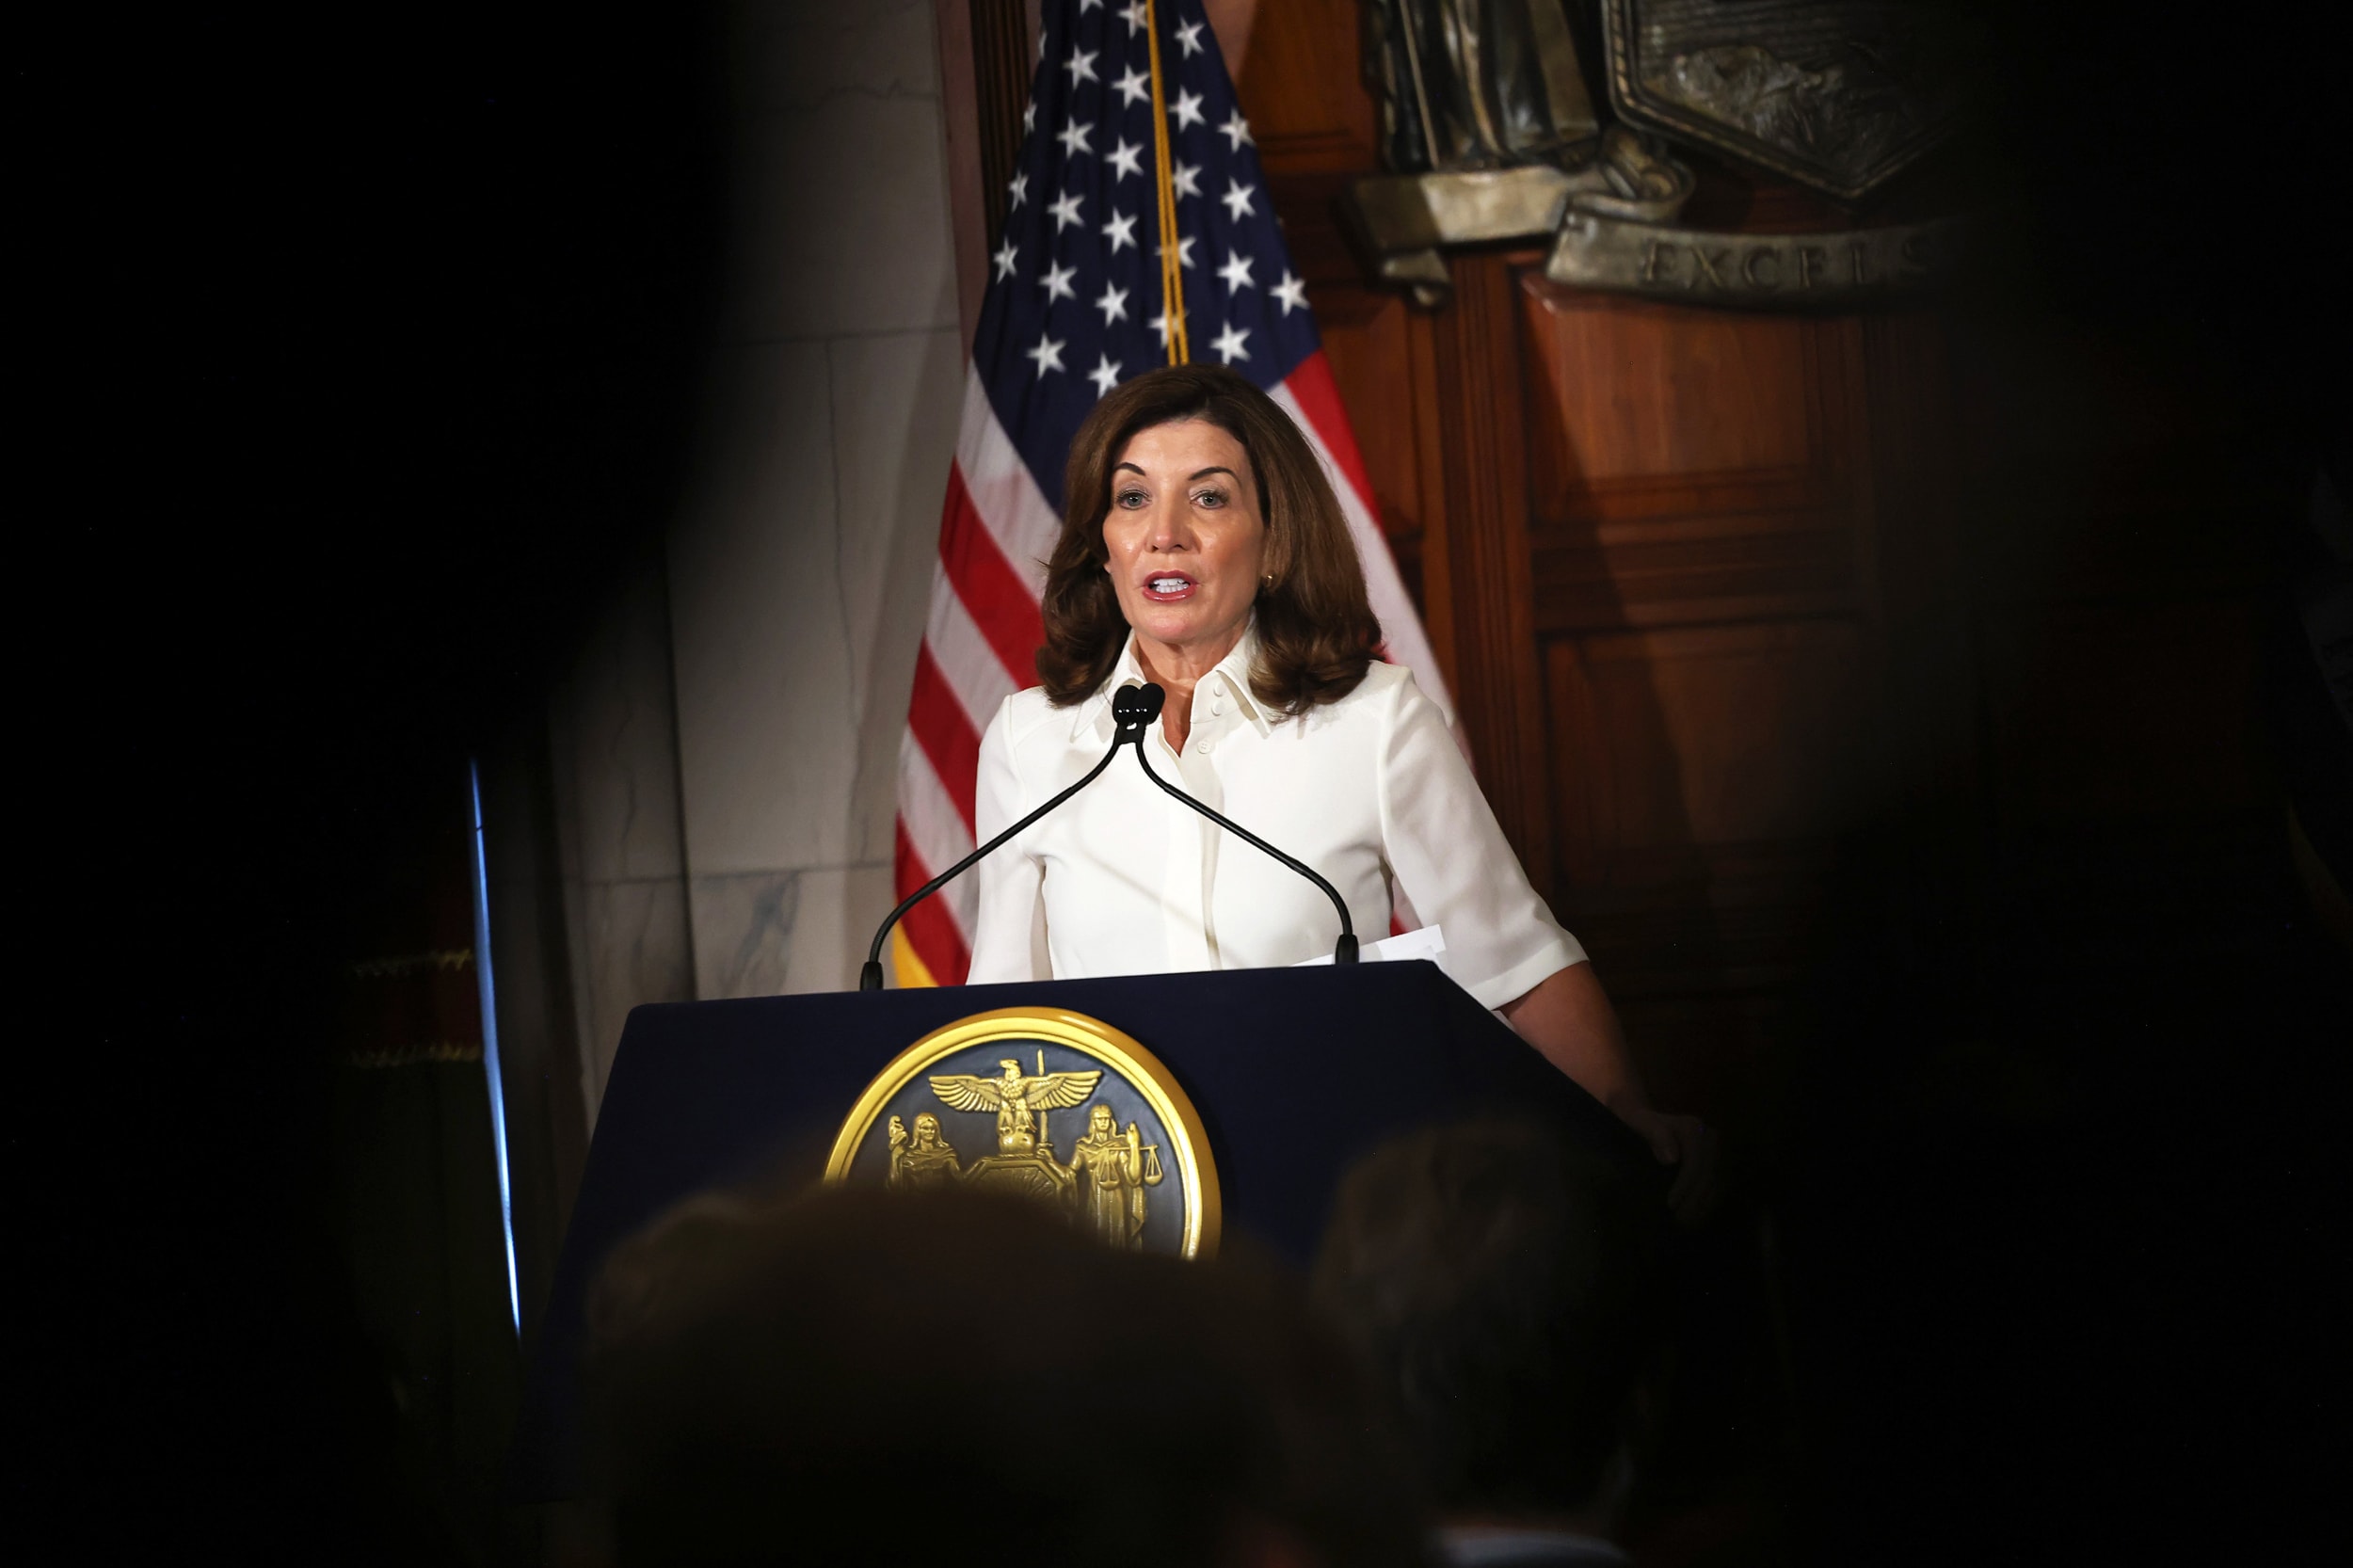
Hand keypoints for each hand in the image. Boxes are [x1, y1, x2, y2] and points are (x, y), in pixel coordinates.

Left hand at [1612, 1098, 1719, 1224]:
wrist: (1642, 1118)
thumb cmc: (1636, 1122)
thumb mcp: (1639, 1122)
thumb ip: (1655, 1134)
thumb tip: (1671, 1159)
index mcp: (1693, 1129)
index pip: (1694, 1164)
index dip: (1685, 1187)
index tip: (1670, 1205)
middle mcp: (1708, 1138)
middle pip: (1706, 1177)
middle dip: (1693, 1201)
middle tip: (1677, 1221)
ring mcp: (1713, 1152)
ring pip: (1713, 1184)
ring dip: (1700, 1206)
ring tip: (1683, 1224)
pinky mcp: (1713, 1163)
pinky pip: (1715, 1187)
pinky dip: (1704, 1204)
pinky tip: (1692, 1218)